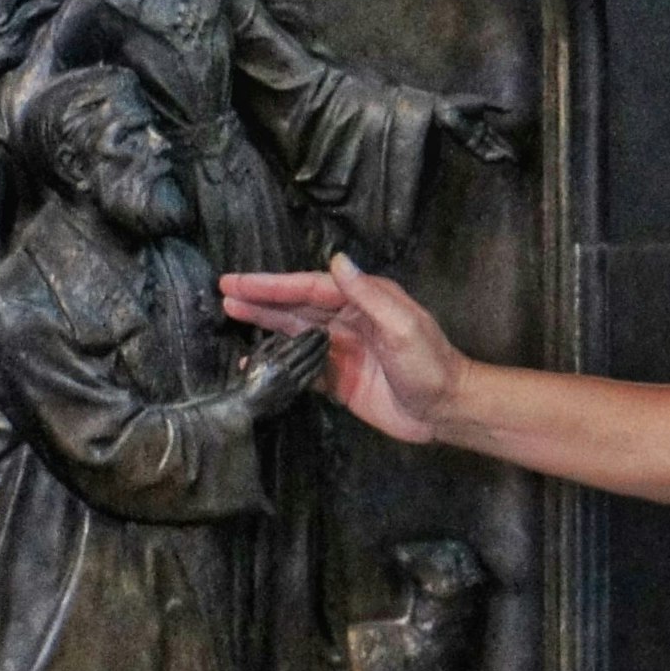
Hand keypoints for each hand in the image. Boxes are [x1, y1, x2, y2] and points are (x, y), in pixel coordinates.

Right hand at [220, 255, 462, 442]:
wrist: (445, 410)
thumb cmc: (430, 365)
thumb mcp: (403, 326)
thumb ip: (369, 295)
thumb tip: (337, 260)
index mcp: (365, 301)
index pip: (310, 287)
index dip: (274, 284)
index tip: (240, 281)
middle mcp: (349, 321)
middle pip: (297, 306)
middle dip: (261, 298)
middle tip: (224, 291)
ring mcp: (342, 351)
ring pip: (294, 332)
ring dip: (264, 323)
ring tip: (230, 313)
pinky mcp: (339, 380)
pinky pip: (300, 368)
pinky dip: (277, 363)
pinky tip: (253, 362)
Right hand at [240, 328, 330, 417]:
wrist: (248, 403)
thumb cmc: (250, 378)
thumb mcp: (255, 357)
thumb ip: (268, 344)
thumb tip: (283, 334)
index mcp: (271, 359)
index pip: (292, 344)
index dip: (306, 335)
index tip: (315, 328)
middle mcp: (282, 368)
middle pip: (304, 352)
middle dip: (316, 341)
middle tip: (326, 333)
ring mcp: (290, 380)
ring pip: (309, 363)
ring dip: (320, 352)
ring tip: (327, 343)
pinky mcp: (295, 391)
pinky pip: (310, 376)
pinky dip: (318, 367)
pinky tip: (323, 360)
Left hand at [435, 93, 514, 163]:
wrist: (446, 107)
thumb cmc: (461, 101)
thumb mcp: (483, 102)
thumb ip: (497, 107)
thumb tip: (511, 110)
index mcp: (482, 125)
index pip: (496, 138)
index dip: (505, 145)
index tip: (514, 152)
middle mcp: (478, 134)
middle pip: (494, 147)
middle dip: (505, 154)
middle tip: (516, 161)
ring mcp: (473, 140)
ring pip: (488, 153)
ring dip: (499, 157)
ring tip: (510, 159)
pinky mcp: (468, 145)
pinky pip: (481, 154)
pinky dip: (491, 157)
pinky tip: (500, 157)